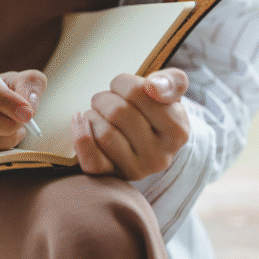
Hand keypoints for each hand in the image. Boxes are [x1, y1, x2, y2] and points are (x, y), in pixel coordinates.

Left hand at [71, 68, 189, 180]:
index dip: (123, 82)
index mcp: (177, 131)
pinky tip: (80, 121)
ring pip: (103, 133)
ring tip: (99, 113)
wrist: (146, 143)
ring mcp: (136, 170)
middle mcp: (160, 156)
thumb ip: (170, 81)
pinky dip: (81, 136)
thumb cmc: (154, 112)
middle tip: (107, 99)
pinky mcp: (112, 177)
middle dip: (105, 98)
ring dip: (93, 115)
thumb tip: (154, 87)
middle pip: (117, 112)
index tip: (123, 86)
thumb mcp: (170, 93)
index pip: (138, 92)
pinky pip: (91, 159)